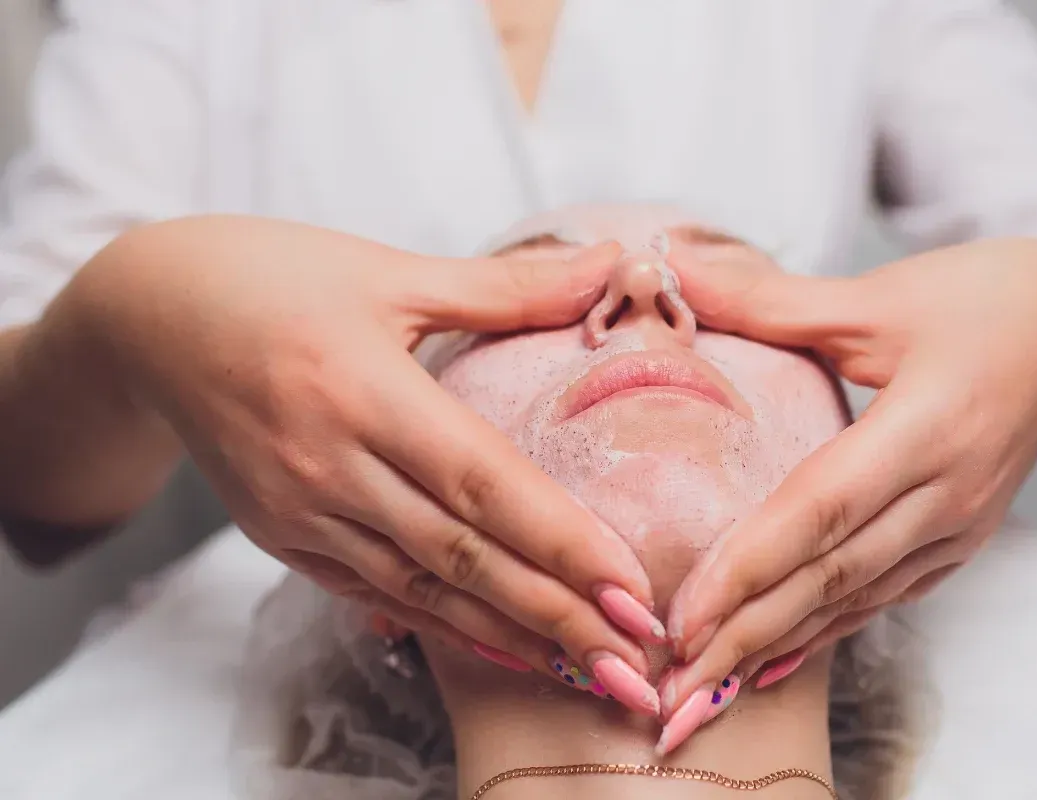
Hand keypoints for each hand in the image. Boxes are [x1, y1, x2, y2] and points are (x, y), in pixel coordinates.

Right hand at [80, 216, 662, 694]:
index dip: (561, 540)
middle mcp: (329, 465)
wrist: (148, 318)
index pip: (482, 482)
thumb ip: (505, 286)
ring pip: (423, 588)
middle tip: (637, 658)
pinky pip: (375, 591)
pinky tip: (499, 647)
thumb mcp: (387, 272)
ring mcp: (301, 510)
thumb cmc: (271, 279)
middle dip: (556, 612)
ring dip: (510, 636)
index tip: (632, 587)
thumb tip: (610, 262)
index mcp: (362, 390)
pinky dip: (442, 625)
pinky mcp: (283, 536)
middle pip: (462, 554)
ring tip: (587, 670)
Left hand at [657, 237, 1036, 718]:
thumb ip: (770, 299)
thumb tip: (675, 270)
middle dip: (745, 634)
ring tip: (704, 686)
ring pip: (854, 599)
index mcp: (928, 426)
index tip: (682, 614)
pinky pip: (883, 596)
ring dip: (775, 647)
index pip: (821, 510)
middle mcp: (949, 493)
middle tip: (670, 685)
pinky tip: (772, 661)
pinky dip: (824, 631)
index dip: (749, 565)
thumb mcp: (876, 296)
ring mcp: (959, 525)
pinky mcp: (960, 539)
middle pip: (831, 575)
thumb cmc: (977, 299)